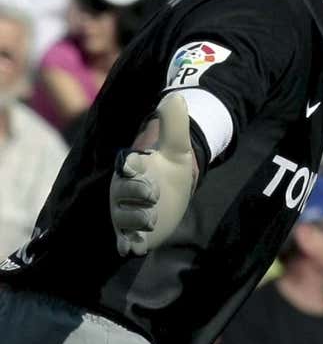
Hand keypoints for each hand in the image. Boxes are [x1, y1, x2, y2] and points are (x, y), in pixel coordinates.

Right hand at [110, 94, 197, 256]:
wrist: (172, 190)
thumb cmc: (170, 167)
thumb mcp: (177, 145)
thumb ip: (175, 122)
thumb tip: (177, 95)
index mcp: (132, 166)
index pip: (128, 165)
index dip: (132, 165)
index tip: (135, 162)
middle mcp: (124, 189)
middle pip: (125, 193)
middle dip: (137, 194)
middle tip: (154, 194)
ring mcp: (126, 212)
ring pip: (124, 218)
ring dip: (135, 221)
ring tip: (151, 221)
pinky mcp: (131, 232)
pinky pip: (125, 240)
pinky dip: (128, 244)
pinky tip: (134, 248)